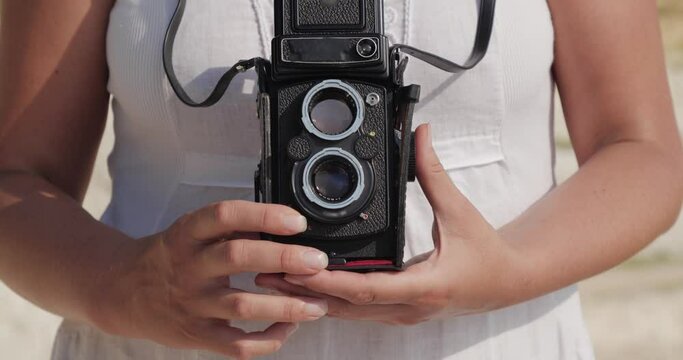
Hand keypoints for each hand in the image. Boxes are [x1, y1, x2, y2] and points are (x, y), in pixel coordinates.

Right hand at [94, 201, 328, 358]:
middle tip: (317, 261)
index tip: (296, 220)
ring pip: (242, 305)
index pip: (224, 216)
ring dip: (286, 306)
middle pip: (238, 257)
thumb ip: (229, 229)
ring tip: (318, 305)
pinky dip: (266, 340)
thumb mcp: (190, 232)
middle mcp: (188, 266)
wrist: (122, 292)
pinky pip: (235, 345)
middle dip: (284, 258)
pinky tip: (288, 329)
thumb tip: (283, 224)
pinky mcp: (195, 334)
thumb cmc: (169, 257)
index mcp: (187, 234)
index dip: (262, 215)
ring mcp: (191, 304)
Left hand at [256, 124, 519, 325]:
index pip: (368, 289)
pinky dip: (331, 301)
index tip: (298, 267)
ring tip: (274, 280)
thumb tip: (419, 135)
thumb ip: (433, 172)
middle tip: (267, 272)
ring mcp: (403, 315)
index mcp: (426, 286)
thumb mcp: (458, 211)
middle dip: (305, 291)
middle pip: (347, 307)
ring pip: (349, 315)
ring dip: (312, 298)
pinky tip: (308, 289)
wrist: (508, 283)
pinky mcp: (400, 313)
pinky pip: (358, 312)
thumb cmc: (487, 253)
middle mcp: (410, 308)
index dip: (330, 281)